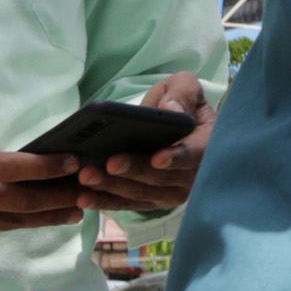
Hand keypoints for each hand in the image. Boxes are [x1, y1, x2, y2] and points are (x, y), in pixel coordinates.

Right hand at [0, 84, 85, 237]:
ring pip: (2, 223)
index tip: (73, 161)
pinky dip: (8, 221)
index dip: (46, 168)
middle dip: (55, 200)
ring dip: (38, 217)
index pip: (11, 169)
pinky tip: (29, 215)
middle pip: (16, 204)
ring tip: (71, 211)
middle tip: (87, 193)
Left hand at [68, 72, 214, 213]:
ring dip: (113, 188)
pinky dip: (106, 202)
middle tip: (109, 163)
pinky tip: (84, 198)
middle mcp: (193, 175)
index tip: (157, 158)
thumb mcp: (184, 86)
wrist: (172, 125)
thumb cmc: (178, 103)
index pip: (195, 155)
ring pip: (142, 194)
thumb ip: (182, 92)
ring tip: (87, 177)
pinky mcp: (150, 200)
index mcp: (207, 144)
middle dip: (134, 172)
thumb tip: (170, 109)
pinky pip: (128, 204)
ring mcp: (171, 191)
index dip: (177, 158)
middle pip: (163, 179)